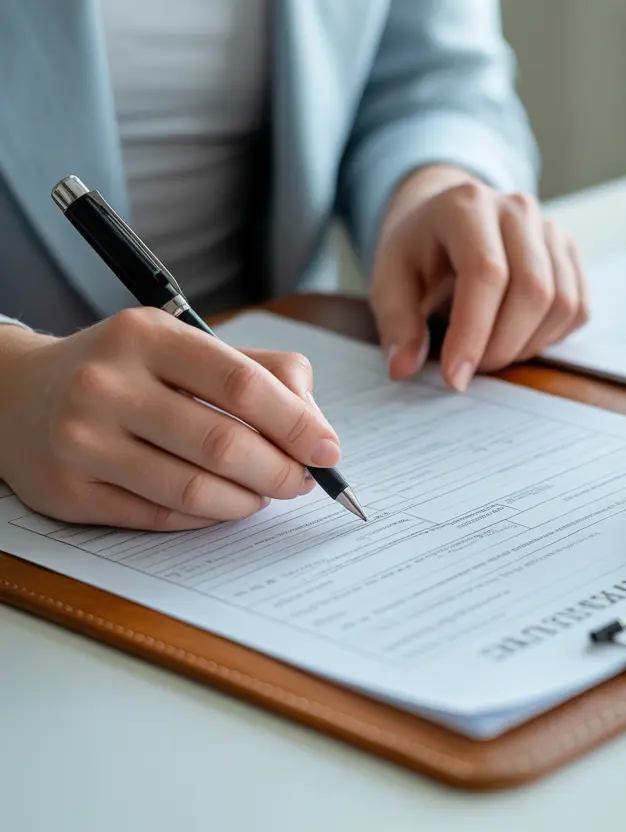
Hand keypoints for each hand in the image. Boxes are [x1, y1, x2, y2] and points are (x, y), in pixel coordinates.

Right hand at [0, 309, 340, 530]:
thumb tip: (317, 428)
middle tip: (302, 481)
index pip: (241, 384)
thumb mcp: (187, 346)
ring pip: (194, 489)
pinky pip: (161, 517)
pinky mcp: (68, 491)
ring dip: (247, 500)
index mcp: (146, 336)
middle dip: (279, 470)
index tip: (328, 449)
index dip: (296, 423)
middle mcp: (106, 384)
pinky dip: (208, 517)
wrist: (19, 394)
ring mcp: (81, 440)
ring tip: (264, 493)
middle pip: (223, 443)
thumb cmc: (128, 371)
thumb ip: (263, 373)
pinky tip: (224, 505)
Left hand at [369, 165, 588, 389]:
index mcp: (467, 206)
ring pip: (562, 302)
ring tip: (493, 351)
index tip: (457, 377)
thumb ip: (396, 323)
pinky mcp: (570, 252)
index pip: (486, 273)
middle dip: (503, 345)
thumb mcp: (389, 280)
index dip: (474, 333)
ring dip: (528, 345)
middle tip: (474, 368)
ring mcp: (550, 229)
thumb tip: (403, 367)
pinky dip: (551, 336)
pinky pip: (578, 307)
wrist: (447, 218)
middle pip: (533, 290)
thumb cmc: (419, 249)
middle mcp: (517, 209)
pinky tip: (518, 337)